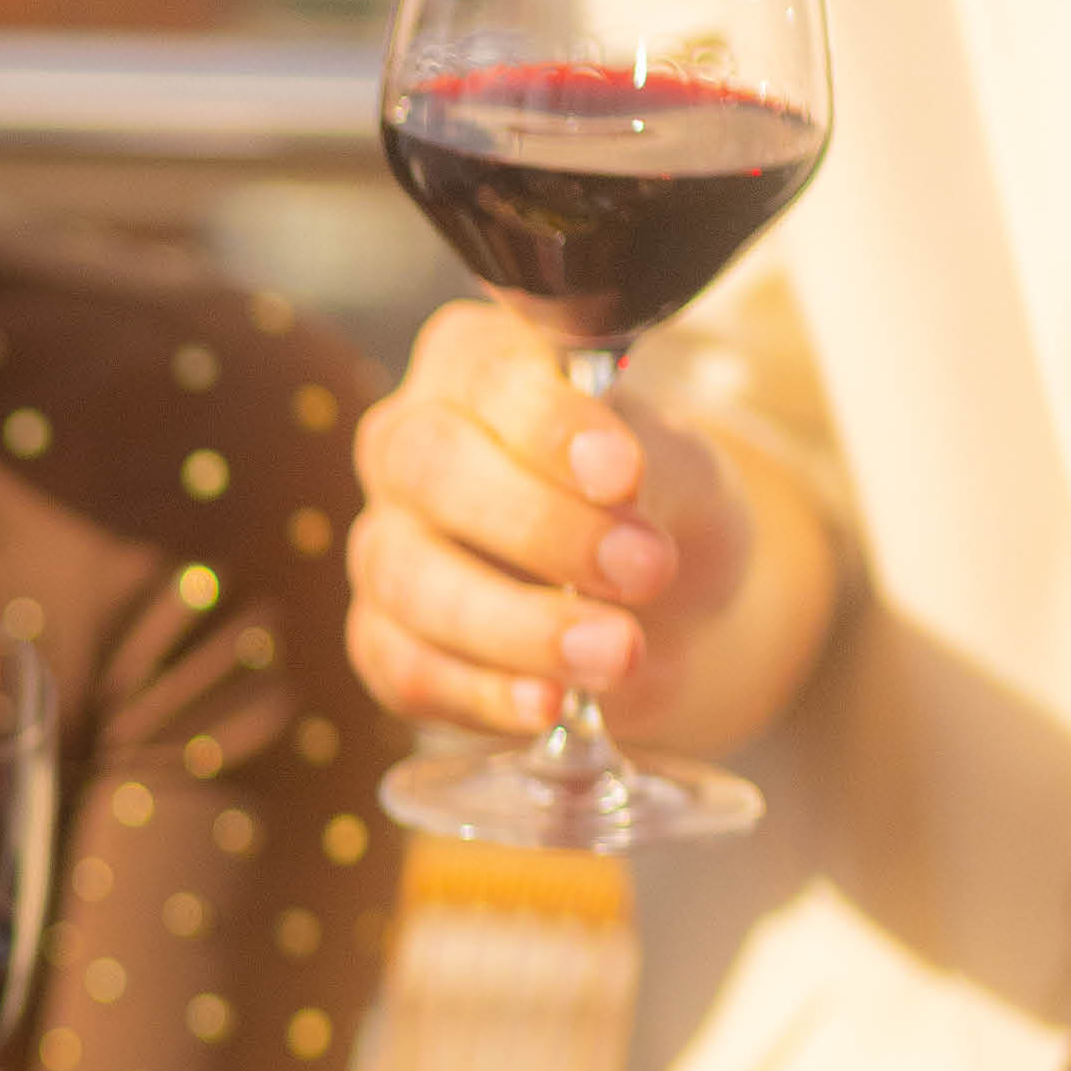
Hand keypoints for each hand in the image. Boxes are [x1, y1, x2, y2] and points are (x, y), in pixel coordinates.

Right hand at [347, 305, 758, 743]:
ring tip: (617, 653)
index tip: (623, 476)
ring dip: (518, 625)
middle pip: (429, 468)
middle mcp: (407, 444)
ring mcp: (384, 545)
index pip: (488, 375)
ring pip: (412, 579)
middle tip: (643, 571)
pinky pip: (406, 669)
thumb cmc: (657, 509)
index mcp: (476, 366)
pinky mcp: (382, 640)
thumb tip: (617, 493)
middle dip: (539, 528)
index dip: (548, 426)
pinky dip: (481, 692)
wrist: (658, 611)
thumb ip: (657, 465)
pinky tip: (549, 704)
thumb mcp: (687, 471)